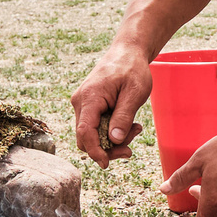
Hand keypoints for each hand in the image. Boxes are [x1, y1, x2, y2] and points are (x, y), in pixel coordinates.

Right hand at [69, 42, 152, 165]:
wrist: (127, 52)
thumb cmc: (132, 69)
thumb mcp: (135, 93)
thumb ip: (123, 117)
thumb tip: (113, 140)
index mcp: (90, 97)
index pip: (85, 132)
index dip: (94, 151)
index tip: (106, 164)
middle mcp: (80, 102)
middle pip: (85, 138)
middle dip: (107, 148)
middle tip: (131, 147)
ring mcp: (83, 104)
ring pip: (91, 135)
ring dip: (112, 140)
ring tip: (135, 129)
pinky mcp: (89, 106)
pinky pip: (95, 127)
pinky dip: (110, 131)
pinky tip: (128, 125)